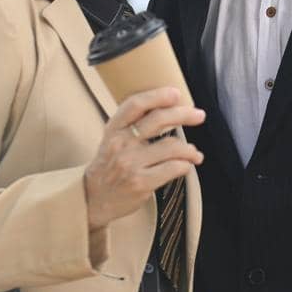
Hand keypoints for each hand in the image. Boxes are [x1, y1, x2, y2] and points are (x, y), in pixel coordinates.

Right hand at [83, 88, 204, 230]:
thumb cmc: (109, 166)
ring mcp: (131, 164)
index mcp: (114, 129)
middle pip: (159, 120)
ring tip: (195, 154)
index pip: (135, 104)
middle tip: (199, 115)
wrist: (92, 199)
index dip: (157, 95)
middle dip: (184, 114)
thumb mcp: (112, 140)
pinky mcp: (141, 182)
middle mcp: (121, 143)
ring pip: (172, 146)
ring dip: (190, 149)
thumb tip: (168, 108)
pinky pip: (174, 168)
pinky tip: (186, 166)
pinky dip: (185, 165)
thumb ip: (132, 125)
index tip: (176, 93)